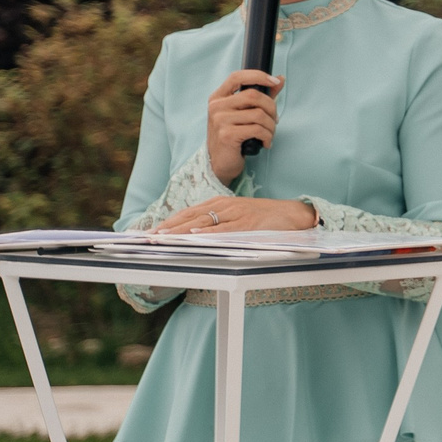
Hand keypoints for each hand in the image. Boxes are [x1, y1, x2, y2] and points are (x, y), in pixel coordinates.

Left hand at [156, 196, 318, 233]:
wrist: (295, 213)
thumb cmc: (266, 217)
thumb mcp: (238, 216)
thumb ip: (218, 223)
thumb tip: (194, 234)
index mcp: (220, 204)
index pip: (187, 213)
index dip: (167, 222)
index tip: (149, 231)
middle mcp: (225, 206)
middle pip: (189, 216)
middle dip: (167, 227)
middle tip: (147, 236)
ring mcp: (236, 214)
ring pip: (202, 222)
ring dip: (180, 230)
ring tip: (161, 237)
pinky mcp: (247, 224)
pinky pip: (224, 229)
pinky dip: (208, 232)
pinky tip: (194, 235)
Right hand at [205, 70, 282, 182]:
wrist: (221, 163)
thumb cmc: (235, 135)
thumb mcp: (245, 113)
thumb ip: (262, 95)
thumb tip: (280, 79)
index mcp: (218, 97)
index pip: (237, 77)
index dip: (258, 76)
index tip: (275, 81)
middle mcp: (216, 106)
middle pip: (254, 96)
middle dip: (272, 107)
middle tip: (274, 120)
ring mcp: (219, 120)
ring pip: (259, 114)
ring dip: (271, 126)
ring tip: (269, 134)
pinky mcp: (226, 135)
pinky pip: (258, 129)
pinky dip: (268, 137)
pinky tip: (265, 143)